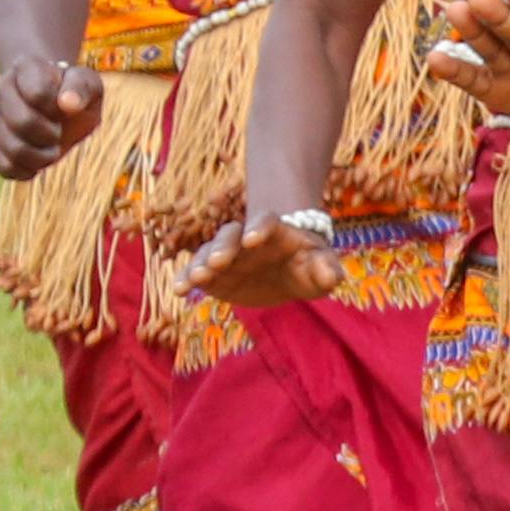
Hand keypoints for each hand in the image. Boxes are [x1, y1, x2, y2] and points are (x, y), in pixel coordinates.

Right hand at [0, 55, 103, 179]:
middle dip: (51, 136)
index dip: (59, 109)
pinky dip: (26, 170)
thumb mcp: (88, 85)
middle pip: (22, 123)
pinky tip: (36, 163)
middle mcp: (0, 86)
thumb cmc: (73, 93)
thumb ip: (82, 88)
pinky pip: (2, 165)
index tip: (66, 108)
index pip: (38, 93)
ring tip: (50, 150)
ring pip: (12, 149)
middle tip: (59, 134)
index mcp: (26, 67)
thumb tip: (68, 104)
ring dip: (41, 158)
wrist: (52, 102)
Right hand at [186, 205, 342, 309]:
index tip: (253, 239)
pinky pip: (195, 273)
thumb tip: (329, 275)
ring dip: (202, 263)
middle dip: (224, 246)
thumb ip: (327, 270)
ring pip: (209, 252)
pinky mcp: (213, 274)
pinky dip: (186, 279)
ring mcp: (226, 255)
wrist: (288, 272)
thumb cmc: (309, 266)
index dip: (259, 227)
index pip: (266, 221)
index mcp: (274, 230)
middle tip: (220, 261)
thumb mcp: (323, 269)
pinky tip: (180, 290)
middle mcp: (244, 239)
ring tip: (197, 277)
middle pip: (230, 234)